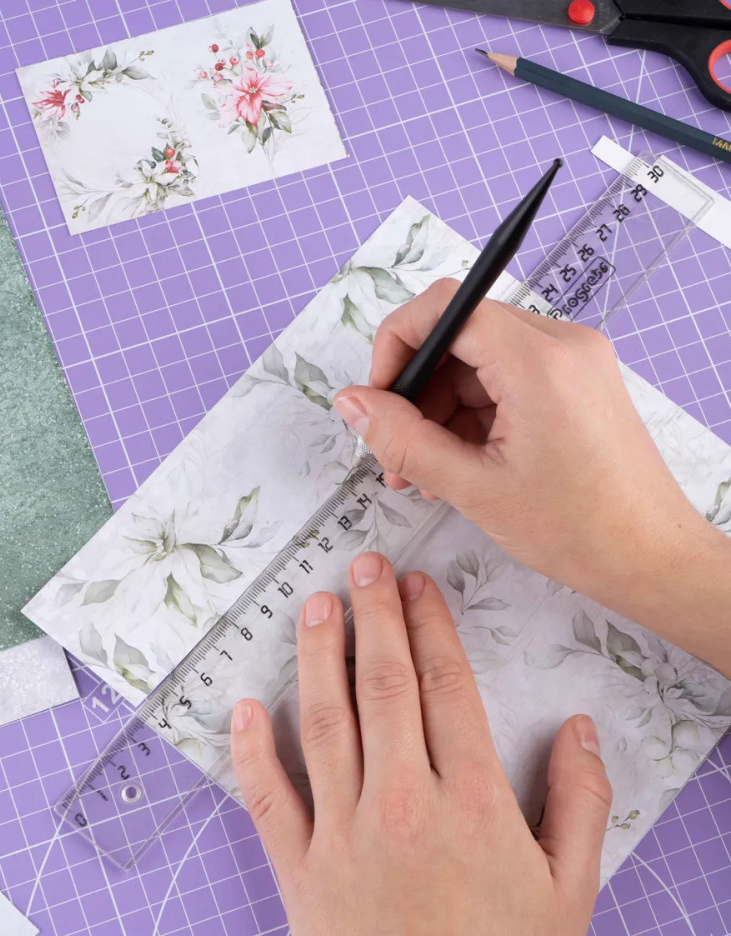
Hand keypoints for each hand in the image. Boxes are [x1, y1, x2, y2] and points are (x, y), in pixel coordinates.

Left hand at [231, 552, 611, 935]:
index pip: (446, 686)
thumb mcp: (570, 889)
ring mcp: (343, 835)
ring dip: (317, 656)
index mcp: (471, 802)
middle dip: (374, 616)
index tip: (418, 588)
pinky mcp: (300, 871)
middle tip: (364, 568)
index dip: (431, 627)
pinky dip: (252, 748)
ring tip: (315, 607)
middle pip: (383, 685)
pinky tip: (244, 705)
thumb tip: (578, 729)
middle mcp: (403, 803)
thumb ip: (579, 800)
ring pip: (324, 721)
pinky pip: (268, 797)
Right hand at [332, 282, 730, 674]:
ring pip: (480, 362)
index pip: (446, 309)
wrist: (651, 557)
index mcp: (540, 362)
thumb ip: (404, 440)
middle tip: (396, 451)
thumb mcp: (473, 487)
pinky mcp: (576, 382)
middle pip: (460, 336)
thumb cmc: (580, 530)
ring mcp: (573, 362)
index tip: (377, 396)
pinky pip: (506, 380)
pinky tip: (460, 464)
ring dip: (442, 410)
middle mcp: (562, 345)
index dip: (397, 344)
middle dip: (417, 390)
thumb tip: (352, 403)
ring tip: (426, 472)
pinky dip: (474, 415)